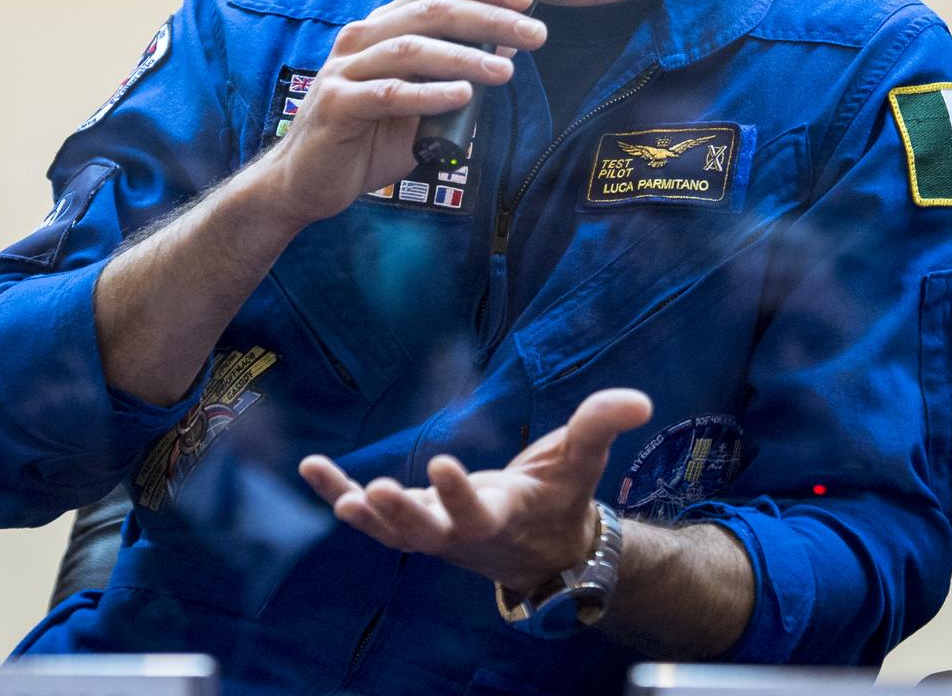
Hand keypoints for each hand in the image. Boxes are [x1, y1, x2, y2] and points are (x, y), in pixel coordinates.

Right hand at [257, 0, 546, 232]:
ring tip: (506, 70)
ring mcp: (346, 69)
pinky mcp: (337, 104)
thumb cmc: (367, 138)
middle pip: (432, 12)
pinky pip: (389, 94)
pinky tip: (462, 96)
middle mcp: (363, 38)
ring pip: (412, 48)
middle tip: (534, 33)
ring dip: (465, 57)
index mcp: (383, 28)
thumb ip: (455, 76)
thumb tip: (506, 49)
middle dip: (489, 19)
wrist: (307, 180)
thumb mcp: (420, 102)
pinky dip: (429, 94)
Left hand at [299, 388, 651, 592]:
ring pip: (390, 529)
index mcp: (502, 517)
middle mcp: (460, 533)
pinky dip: (339, 494)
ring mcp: (432, 532)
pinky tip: (312, 470)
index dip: (459, 494)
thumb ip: (601, 425)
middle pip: (425, 531)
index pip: (478, 512)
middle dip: (402, 514)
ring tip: (329, 486)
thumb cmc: (561, 499)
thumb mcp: (581, 461)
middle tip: (378, 494)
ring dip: (360, 510)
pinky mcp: (412, 522)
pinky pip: (372, 514)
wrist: (544, 553)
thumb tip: (640, 398)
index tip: (441, 465)